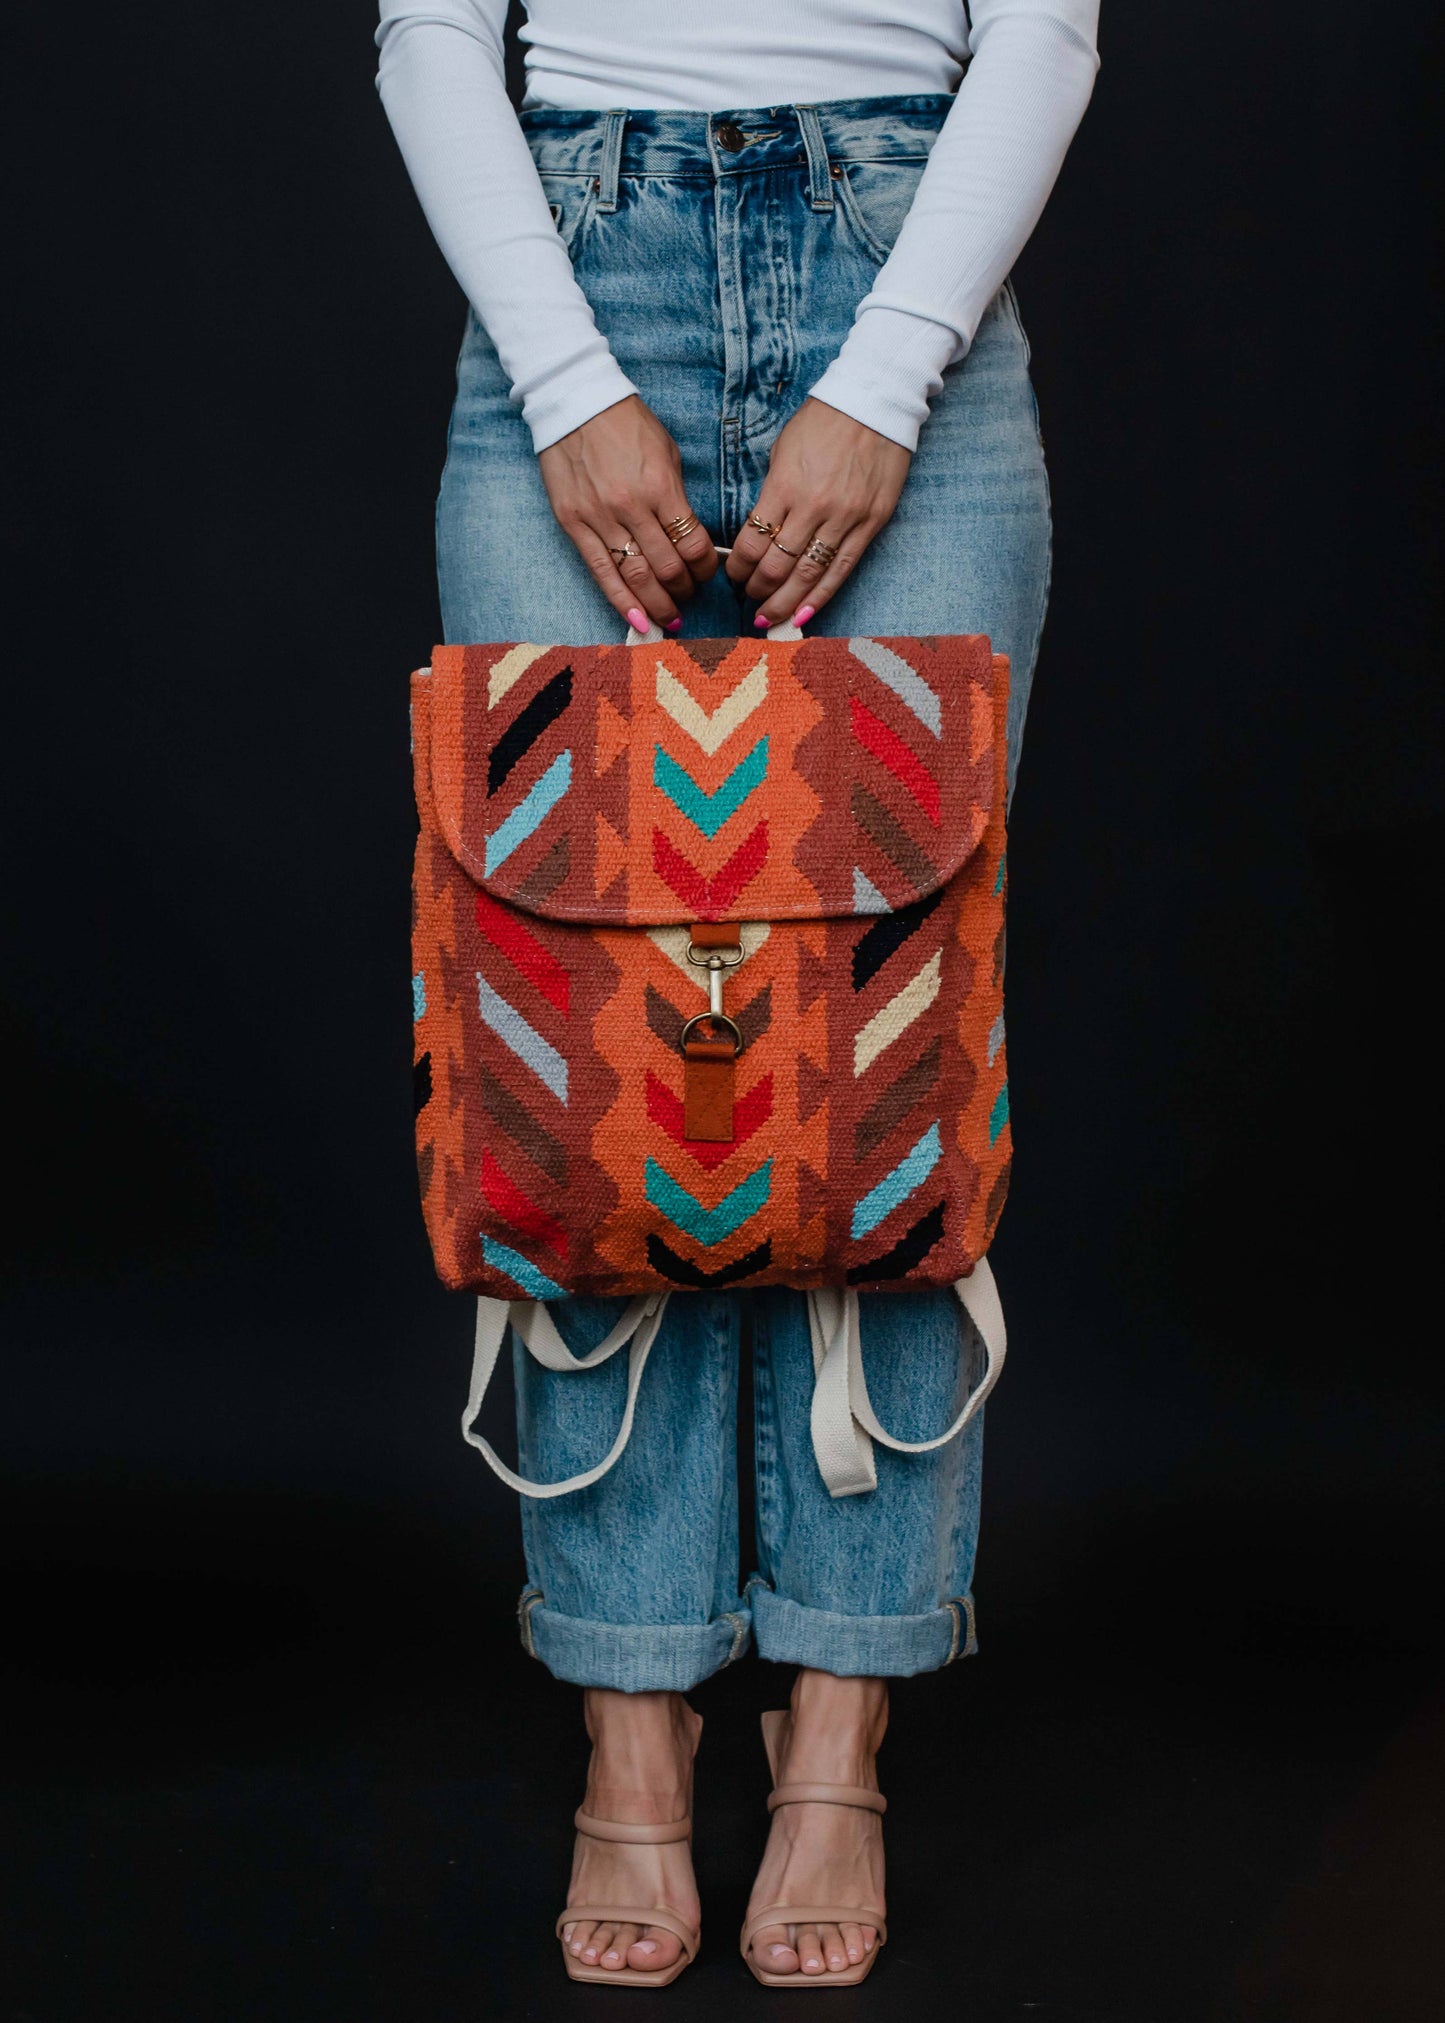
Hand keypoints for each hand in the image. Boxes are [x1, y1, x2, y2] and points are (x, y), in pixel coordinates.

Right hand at [537, 395, 717, 631]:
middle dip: (683, 589)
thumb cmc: (626, 424)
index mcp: (661, 487)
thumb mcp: (666, 452)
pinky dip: (620, 600)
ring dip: (656, 603)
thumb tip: (690, 536)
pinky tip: (636, 620)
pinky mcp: (573, 524)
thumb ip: (677, 496)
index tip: (707, 573)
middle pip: (667, 567)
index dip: (706, 567)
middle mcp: (631, 507)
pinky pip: (600, 572)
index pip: (693, 544)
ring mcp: (599, 518)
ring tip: (669, 618)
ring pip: (635, 577)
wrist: (574, 402)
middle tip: (688, 597)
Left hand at [725, 400, 911, 627]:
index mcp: (784, 487)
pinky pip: (842, 570)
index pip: (752, 543)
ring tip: (769, 618)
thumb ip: (772, 493)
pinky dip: (821, 596)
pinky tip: (803, 615)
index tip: (733, 574)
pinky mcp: (870, 524)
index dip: (738, 567)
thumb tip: (760, 530)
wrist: (875, 403)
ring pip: (808, 575)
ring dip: (784, 602)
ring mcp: (844, 518)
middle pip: (777, 566)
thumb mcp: (782, 450)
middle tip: (749, 599)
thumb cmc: (822, 422)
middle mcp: (813, 508)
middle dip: (757, 589)